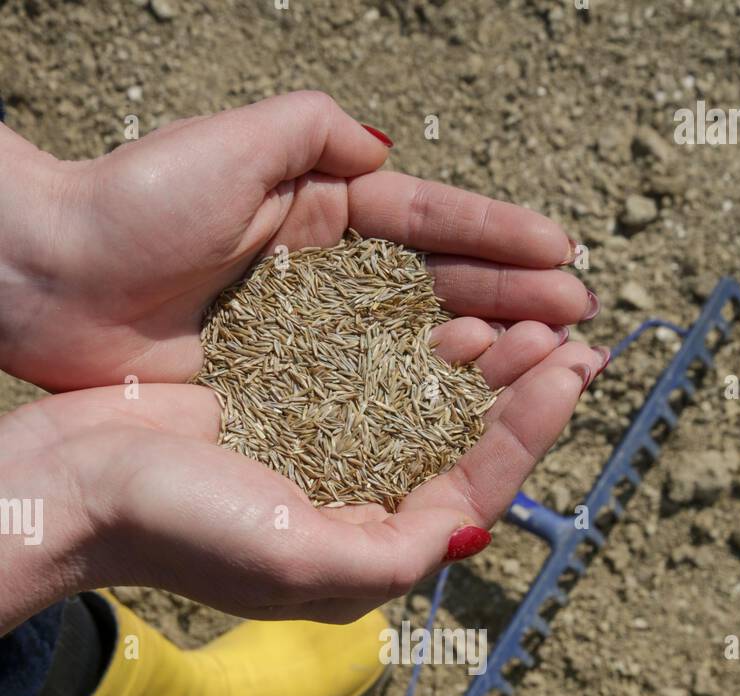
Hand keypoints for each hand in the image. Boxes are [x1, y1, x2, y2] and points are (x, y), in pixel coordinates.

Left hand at [0, 93, 596, 391]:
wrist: (49, 282)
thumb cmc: (133, 206)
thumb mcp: (233, 147)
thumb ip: (316, 134)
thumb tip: (386, 154)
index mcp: (322, 209)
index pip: (431, 223)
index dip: (500, 239)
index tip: (563, 257)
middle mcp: (327, 277)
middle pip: (439, 290)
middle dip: (514, 302)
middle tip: (578, 322)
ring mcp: (312, 338)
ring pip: (416, 347)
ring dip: (485, 355)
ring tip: (547, 363)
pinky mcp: (287, 390)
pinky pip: (371, 396)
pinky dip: (424, 403)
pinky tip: (470, 409)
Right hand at [0, 334, 605, 631]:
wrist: (76, 486)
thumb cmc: (181, 530)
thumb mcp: (302, 560)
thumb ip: (397, 553)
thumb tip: (477, 533)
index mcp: (369, 552)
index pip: (474, 490)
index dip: (530, 430)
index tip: (575, 368)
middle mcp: (356, 508)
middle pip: (460, 444)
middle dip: (518, 389)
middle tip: (571, 329)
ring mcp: (324, 457)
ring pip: (425, 405)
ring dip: (477, 363)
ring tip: (523, 313)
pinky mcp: (289, 411)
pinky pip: (373, 375)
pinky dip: (413, 347)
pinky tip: (442, 314)